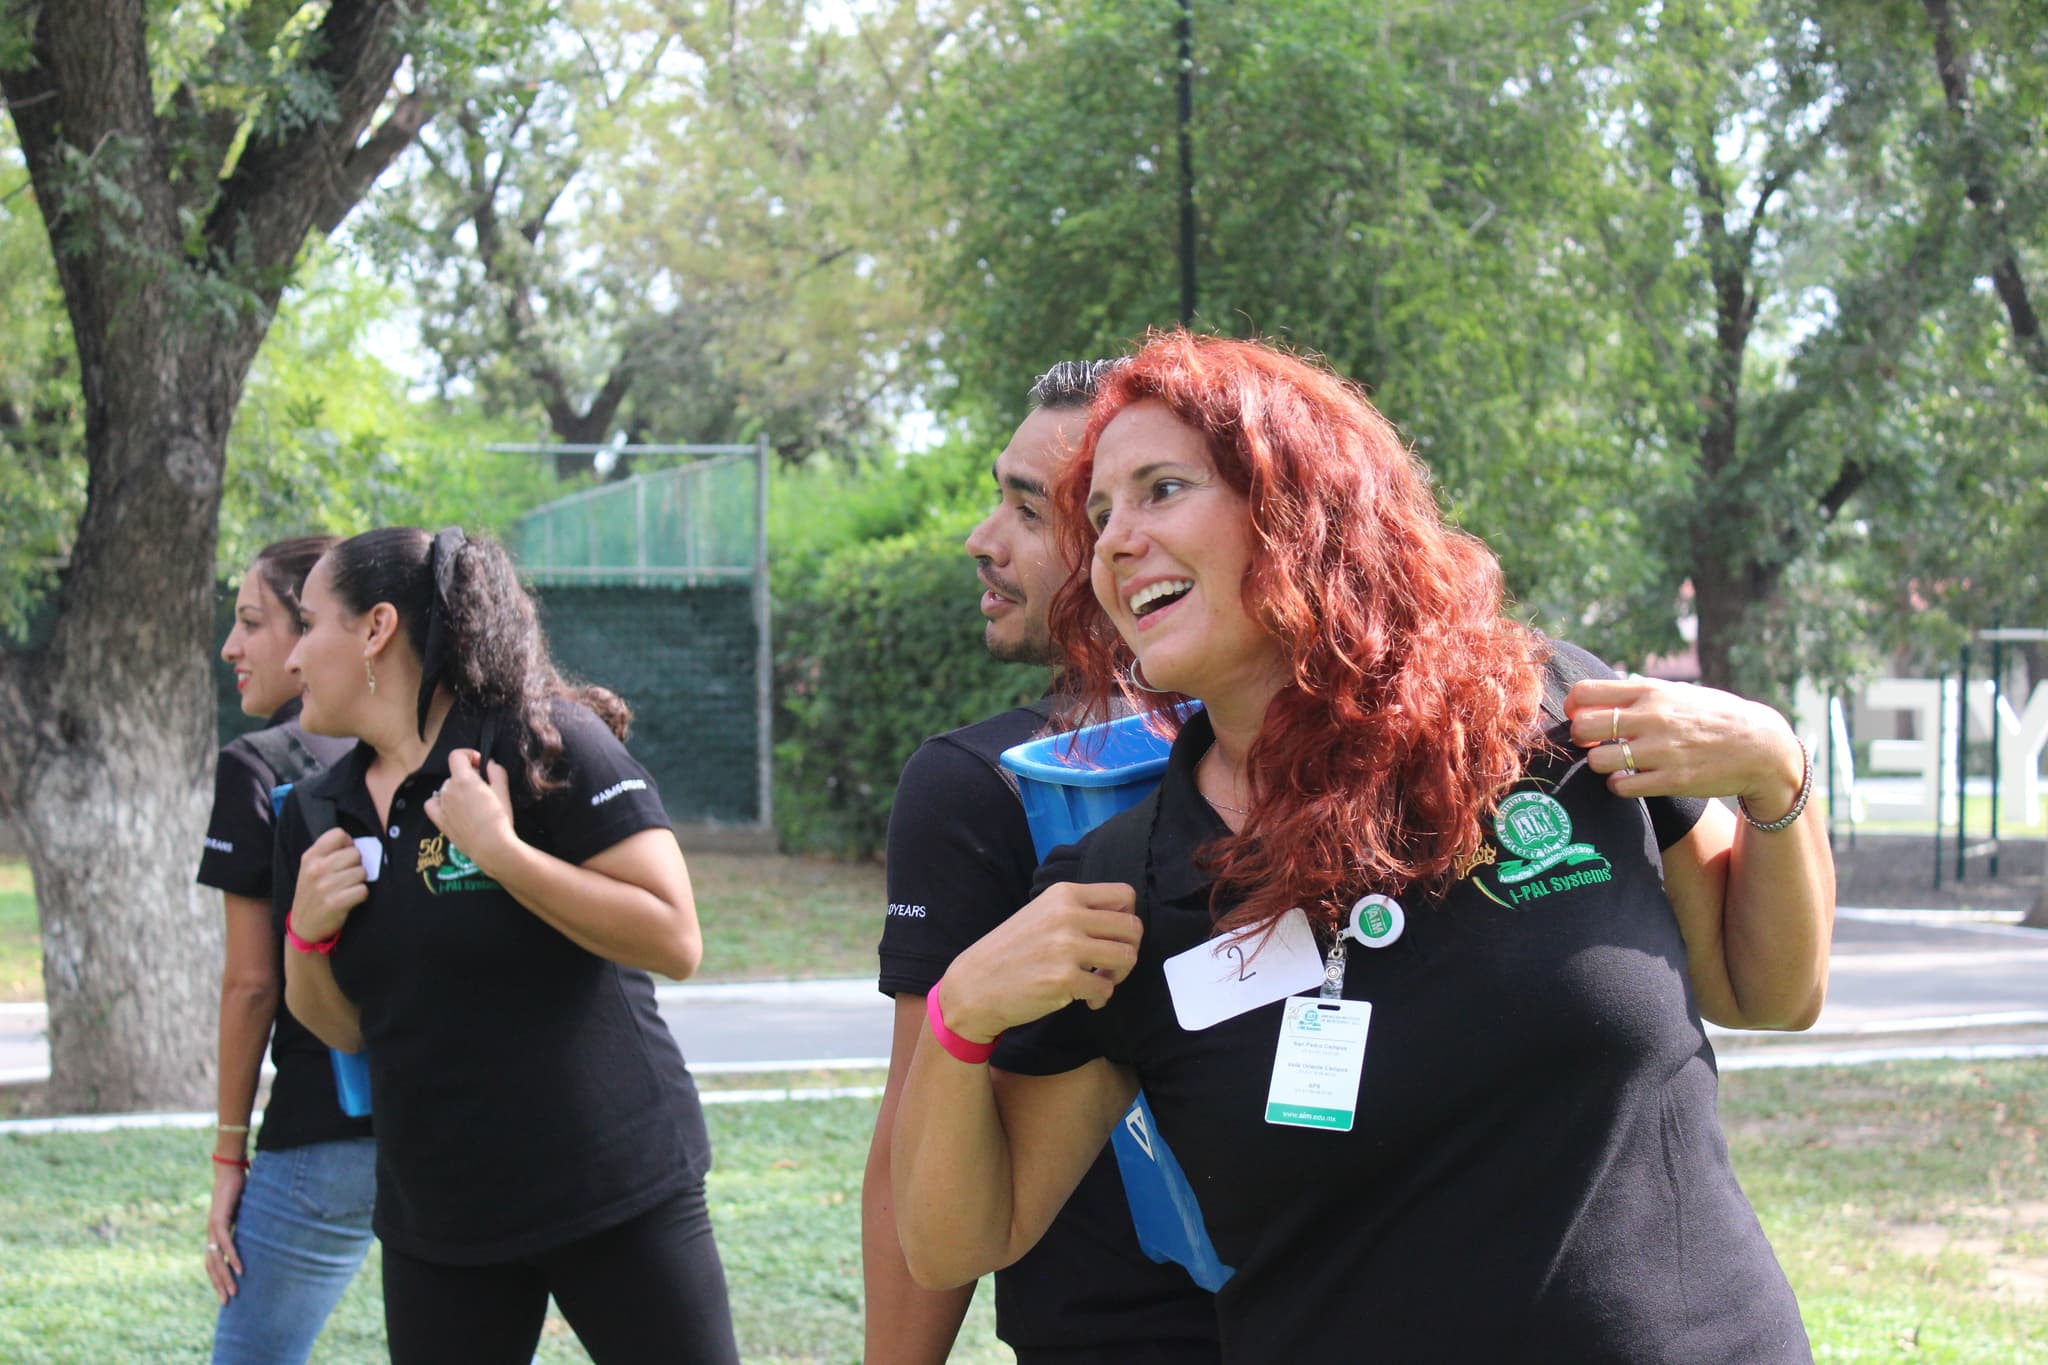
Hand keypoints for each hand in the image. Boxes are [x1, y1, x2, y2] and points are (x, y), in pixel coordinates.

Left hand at [204, 1162, 245, 1303]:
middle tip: (227, 1302)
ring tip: (233, 1291)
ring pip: (216, 1259)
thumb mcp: (245, 1211)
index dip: (218, 1278)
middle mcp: (211, 1234)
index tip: (225, 1294)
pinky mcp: (219, 1219)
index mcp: (215, 1234)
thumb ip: (248, 1224)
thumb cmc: (239, 1188)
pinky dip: (232, 1256)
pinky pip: (226, 1242)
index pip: (213, 1262)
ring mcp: (213, 1228)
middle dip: (219, 1285)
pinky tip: (239, 1268)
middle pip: (211, 1266)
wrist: (228, 1170)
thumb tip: (263, 1231)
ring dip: (225, 1276)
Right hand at [291, 828, 367, 941]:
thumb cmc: (313, 893)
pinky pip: (363, 890)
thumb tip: (356, 843)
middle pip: (355, 853)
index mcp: (310, 857)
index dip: (348, 844)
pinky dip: (361, 895)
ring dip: (359, 882)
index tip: (344, 856)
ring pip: (361, 872)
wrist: (303, 926)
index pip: (338, 834)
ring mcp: (325, 886)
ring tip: (347, 889)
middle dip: (356, 865)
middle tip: (346, 877)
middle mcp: (316, 869)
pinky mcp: (335, 902)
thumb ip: (328, 853)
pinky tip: (350, 899)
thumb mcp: (310, 868)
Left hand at [423, 749, 517, 873]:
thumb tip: (490, 764)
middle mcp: (448, 790)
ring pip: (446, 789)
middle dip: (468, 777)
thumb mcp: (503, 791)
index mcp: (464, 779)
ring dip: (457, 790)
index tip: (480, 764)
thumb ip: (496, 772)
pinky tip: (450, 807)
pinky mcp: (439, 820)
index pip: (456, 755)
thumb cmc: (499, 818)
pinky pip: (432, 804)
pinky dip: (439, 801)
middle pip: (455, 774)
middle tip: (484, 789)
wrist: (491, 846)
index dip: (469, 755)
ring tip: (472, 803)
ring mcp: (441, 805)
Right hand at [939, 882, 1142, 1041]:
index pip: (1125, 895)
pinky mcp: (1064, 979)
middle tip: (1110, 965)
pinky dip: (1100, 999)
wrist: (974, 987)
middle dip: (1129, 950)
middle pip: (1133, 928)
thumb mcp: (1041, 914)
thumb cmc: (1009, 952)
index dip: (1128, 919)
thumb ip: (1076, 911)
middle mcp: (1068, 915)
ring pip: (1127, 957)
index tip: (1112, 937)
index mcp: (1064, 894)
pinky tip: (1084, 1000)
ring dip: (1118, 975)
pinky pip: (1106, 990)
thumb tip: (1119, 922)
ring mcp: (1067, 947)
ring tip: (1099, 982)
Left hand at [1564, 677, 1803, 814]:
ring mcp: (1661, 751)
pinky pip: (1621, 786)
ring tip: (1615, 763)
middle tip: (1593, 743)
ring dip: (1600, 764)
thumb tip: (1597, 695)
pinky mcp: (1671, 781)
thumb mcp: (1677, 692)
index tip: (1580, 716)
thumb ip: (1638, 693)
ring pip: (1597, 760)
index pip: (1585, 692)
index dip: (1574, 707)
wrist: (1760, 747)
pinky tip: (1629, 780)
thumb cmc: (1713, 716)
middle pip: (1583, 726)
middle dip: (1580, 737)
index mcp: (1651, 691)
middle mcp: (1652, 718)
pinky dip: (1618, 785)